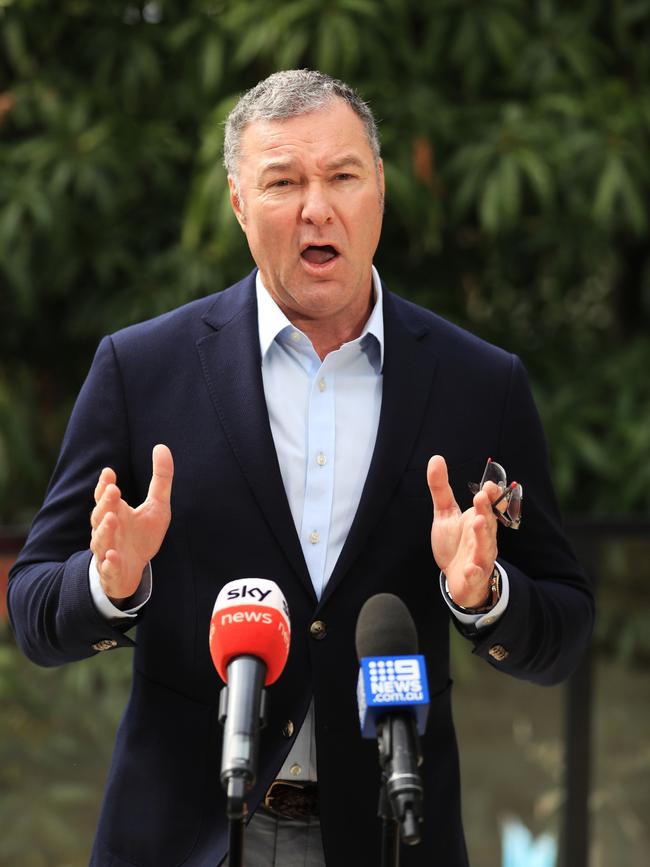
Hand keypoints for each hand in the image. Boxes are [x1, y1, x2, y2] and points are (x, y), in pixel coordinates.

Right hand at [90, 444, 173, 604]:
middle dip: (105, 503)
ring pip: (100, 540)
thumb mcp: (157, 505)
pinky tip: (113, 556)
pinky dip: (109, 562)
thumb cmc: (142, 534)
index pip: (105, 496)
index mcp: (115, 512)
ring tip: (112, 518)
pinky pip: (108, 567)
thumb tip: (162, 446)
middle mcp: (107, 530)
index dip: (105, 485)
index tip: (109, 472)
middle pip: (100, 515)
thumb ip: (160, 478)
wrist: (134, 570)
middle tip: (113, 491)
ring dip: (105, 530)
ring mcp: (107, 550)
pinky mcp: (112, 571)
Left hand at [427, 455, 498, 607]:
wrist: (457, 577)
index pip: (488, 506)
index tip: (488, 485)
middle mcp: (483, 537)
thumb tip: (436, 458)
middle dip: (485, 510)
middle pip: (487, 523)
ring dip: (482, 536)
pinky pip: (476, 574)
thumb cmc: (454, 543)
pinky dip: (474, 571)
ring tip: (477, 522)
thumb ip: (440, 488)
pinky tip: (469, 568)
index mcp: (478, 520)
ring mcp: (480, 557)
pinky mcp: (473, 576)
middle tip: (480, 497)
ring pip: (485, 546)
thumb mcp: (444, 513)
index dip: (490, 496)